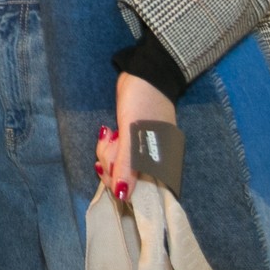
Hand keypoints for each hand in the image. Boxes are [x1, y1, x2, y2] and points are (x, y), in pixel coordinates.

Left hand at [96, 72, 177, 201]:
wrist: (144, 73)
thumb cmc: (143, 102)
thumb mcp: (132, 133)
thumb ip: (127, 165)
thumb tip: (123, 196)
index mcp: (162, 162)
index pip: (142, 190)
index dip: (122, 186)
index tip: (110, 170)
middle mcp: (153, 160)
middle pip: (126, 180)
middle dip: (111, 165)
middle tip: (109, 143)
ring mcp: (141, 151)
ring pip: (118, 167)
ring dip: (107, 153)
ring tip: (109, 134)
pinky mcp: (130, 141)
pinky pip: (116, 154)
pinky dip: (108, 147)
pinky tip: (108, 134)